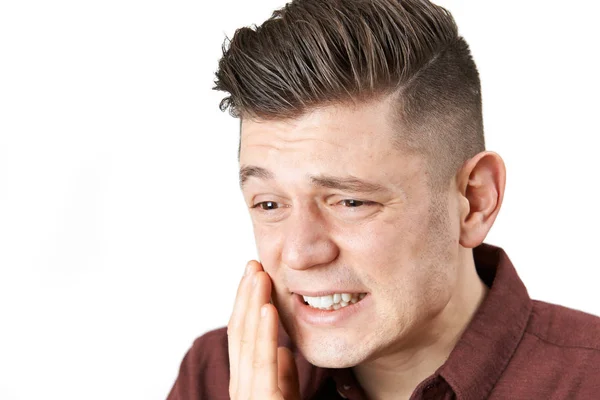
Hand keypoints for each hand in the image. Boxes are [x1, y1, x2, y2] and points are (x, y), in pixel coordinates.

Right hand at [227, 260, 300, 399]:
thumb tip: (283, 350)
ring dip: (253, 304)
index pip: (241, 334)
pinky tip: (268, 309)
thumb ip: (283, 375)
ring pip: (248, 341)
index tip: (254, 276)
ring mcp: (248, 394)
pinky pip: (263, 362)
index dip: (245, 303)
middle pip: (239, 331)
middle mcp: (240, 385)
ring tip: (260, 276)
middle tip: (253, 265)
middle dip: (246, 296)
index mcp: (244, 381)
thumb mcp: (286, 396)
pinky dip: (264, 333)